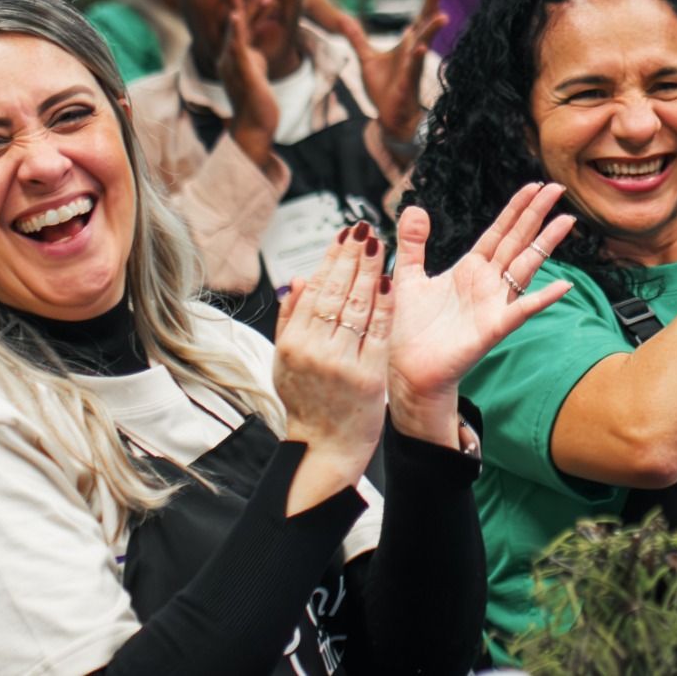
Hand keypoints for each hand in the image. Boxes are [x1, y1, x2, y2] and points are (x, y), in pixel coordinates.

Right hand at [220, 0, 278, 167]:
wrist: (254, 125)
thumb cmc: (256, 98)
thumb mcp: (257, 69)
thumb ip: (255, 52)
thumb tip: (258, 40)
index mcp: (236, 54)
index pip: (242, 25)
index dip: (249, 5)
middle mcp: (230, 57)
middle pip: (236, 23)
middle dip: (240, 0)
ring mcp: (234, 65)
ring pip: (234, 31)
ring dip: (237, 8)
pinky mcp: (242, 73)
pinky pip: (237, 49)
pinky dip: (236, 31)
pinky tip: (237, 16)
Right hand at [274, 225, 392, 504]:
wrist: (326, 447)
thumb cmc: (306, 401)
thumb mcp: (285, 362)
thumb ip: (290, 319)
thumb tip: (298, 278)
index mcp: (293, 344)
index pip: (315, 291)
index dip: (331, 259)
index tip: (344, 235)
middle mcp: (315, 351)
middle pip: (337, 293)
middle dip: (352, 257)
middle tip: (364, 228)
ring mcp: (343, 363)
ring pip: (358, 307)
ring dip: (370, 271)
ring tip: (378, 244)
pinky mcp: (369, 375)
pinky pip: (379, 331)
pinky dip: (385, 303)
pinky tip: (391, 279)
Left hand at [348, 0, 448, 143]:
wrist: (389, 116)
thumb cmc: (384, 88)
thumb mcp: (367, 58)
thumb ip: (357, 38)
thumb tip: (342, 18)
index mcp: (408, 43)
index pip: (421, 15)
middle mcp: (415, 50)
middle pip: (427, 22)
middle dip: (434, 2)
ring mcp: (413, 66)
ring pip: (425, 43)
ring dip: (432, 30)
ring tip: (442, 16)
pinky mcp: (408, 82)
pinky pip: (414, 67)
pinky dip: (417, 57)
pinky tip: (420, 48)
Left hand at [385, 189, 573, 446]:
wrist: (408, 370)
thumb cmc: (412, 330)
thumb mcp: (408, 277)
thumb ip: (412, 243)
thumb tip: (417, 207)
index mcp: (470, 268)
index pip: (499, 231)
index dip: (516, 208)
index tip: (534, 186)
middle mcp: (487, 283)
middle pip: (517, 241)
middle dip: (536, 214)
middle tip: (557, 188)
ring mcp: (494, 304)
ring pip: (525, 267)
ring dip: (545, 244)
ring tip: (566, 221)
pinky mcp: (493, 328)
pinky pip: (522, 310)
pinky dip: (542, 299)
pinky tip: (561, 286)